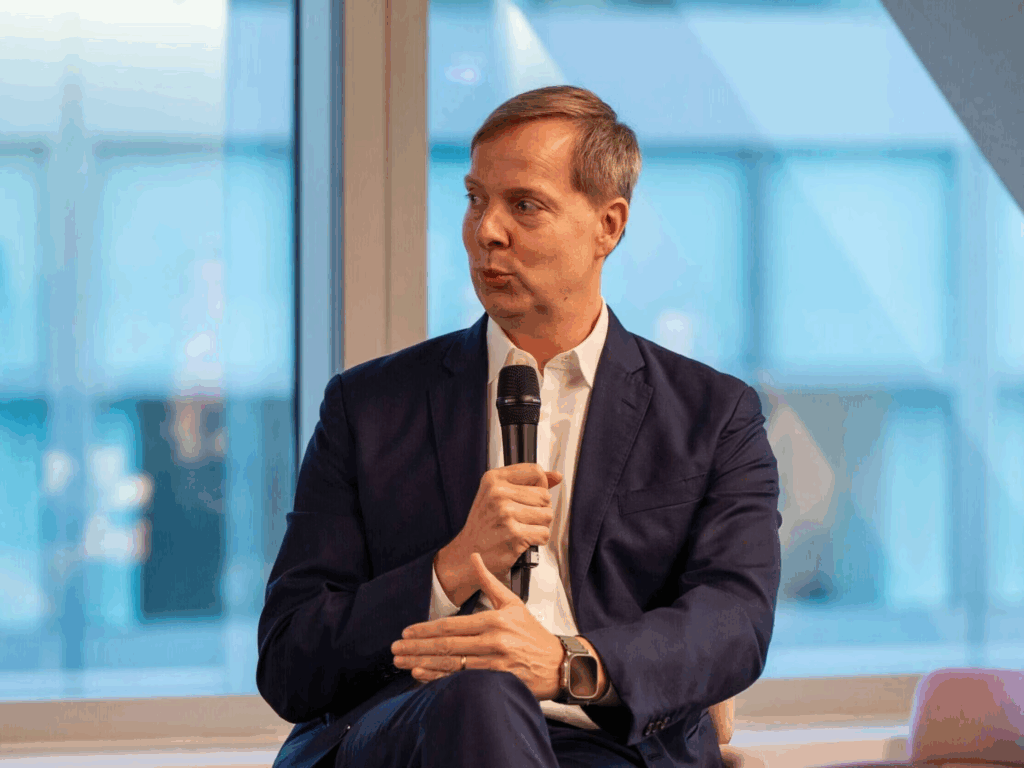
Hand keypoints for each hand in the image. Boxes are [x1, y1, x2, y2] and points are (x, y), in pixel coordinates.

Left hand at [392, 552, 564, 699]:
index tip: (407, 631)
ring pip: (451, 664)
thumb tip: (474, 556)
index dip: (425, 629)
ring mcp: (494, 663)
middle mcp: (493, 641)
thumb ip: (489, 581)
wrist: (558, 664)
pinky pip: (462, 680)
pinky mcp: (497, 681)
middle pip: (446, 645)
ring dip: (422, 663)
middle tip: (395, 648)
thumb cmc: (533, 634)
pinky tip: (421, 676)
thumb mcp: (513, 603)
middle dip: (416, 647)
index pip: (451, 625)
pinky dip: (439, 678)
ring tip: (402, 662)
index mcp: (494, 620)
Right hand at [446, 464, 562, 589]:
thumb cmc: (484, 526)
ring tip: (520, 529)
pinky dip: (537, 540)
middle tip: (520, 519)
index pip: (536, 472)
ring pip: (547, 515)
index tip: (528, 497)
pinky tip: (521, 540)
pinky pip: (544, 533)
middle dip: (539, 510)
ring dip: (539, 526)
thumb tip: (556, 476)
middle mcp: (498, 493)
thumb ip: (528, 482)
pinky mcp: (514, 534)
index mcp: (494, 479)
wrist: (466, 554)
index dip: (539, 486)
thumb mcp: (498, 494)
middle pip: (545, 495)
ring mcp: (506, 514)